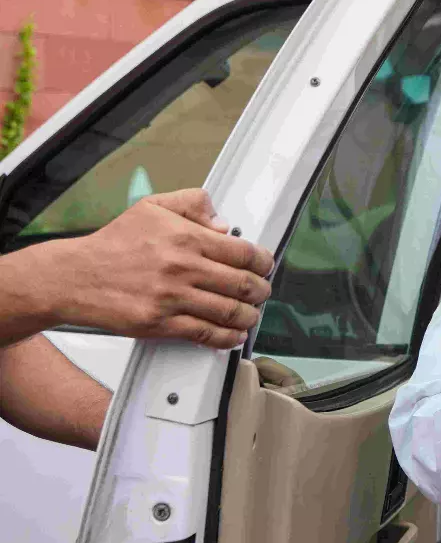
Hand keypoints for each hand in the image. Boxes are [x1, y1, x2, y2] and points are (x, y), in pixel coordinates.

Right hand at [31, 189, 274, 348]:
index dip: (263, 262)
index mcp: (186, 238)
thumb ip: (192, 204)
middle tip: (262, 292)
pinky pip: (205, 334)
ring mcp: (172, 298)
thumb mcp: (152, 207)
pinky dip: (227, 338)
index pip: (244, 252)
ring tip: (252, 314)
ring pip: (230, 312)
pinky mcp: (160, 323)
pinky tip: (233, 335)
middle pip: (243, 284)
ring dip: (249, 316)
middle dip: (261, 290)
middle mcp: (183, 268)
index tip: (265, 266)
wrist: (73, 276)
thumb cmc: (113, 244)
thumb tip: (223, 224)